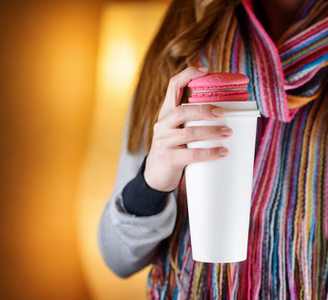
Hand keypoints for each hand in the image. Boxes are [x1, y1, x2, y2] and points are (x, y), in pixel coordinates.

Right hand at [144, 66, 232, 191]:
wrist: (156, 174)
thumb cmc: (174, 148)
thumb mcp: (177, 130)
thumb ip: (192, 120)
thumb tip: (226, 110)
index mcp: (166, 113)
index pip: (173, 86)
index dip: (188, 75)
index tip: (207, 70)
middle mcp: (162, 125)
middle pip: (182, 110)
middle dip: (204, 109)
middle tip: (223, 113)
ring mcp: (163, 142)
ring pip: (189, 132)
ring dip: (212, 132)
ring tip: (228, 133)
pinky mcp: (168, 159)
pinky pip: (192, 154)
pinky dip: (209, 153)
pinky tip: (222, 152)